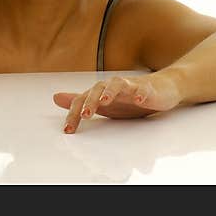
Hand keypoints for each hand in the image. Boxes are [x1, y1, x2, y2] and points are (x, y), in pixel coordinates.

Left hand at [53, 73, 181, 133]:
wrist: (160, 88)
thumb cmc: (129, 97)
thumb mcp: (102, 103)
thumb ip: (80, 101)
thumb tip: (56, 97)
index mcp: (100, 92)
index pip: (82, 100)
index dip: (74, 114)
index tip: (68, 130)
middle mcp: (112, 87)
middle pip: (97, 89)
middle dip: (90, 102)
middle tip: (85, 115)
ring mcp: (129, 86)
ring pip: (117, 84)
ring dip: (110, 92)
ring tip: (105, 101)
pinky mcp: (147, 88)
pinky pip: (143, 89)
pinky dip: (140, 93)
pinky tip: (139, 100)